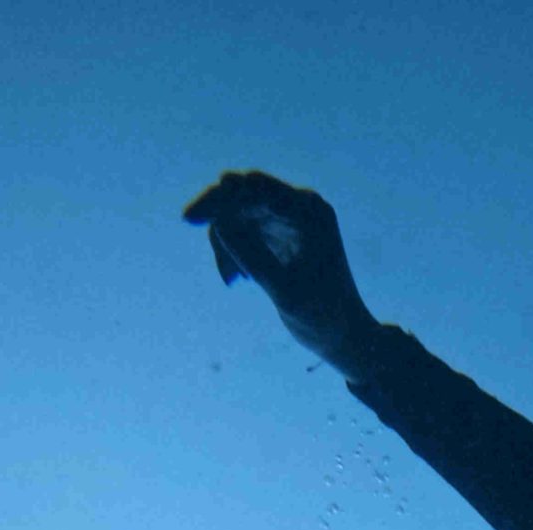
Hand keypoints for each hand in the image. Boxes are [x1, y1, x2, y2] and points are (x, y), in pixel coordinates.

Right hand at [182, 170, 377, 371]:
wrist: (344, 336)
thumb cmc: (323, 318)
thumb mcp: (286, 292)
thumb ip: (254, 257)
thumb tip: (218, 223)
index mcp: (309, 212)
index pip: (254, 188)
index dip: (219, 200)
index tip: (189, 220)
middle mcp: (300, 207)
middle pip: (242, 194)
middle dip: (219, 220)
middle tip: (206, 248)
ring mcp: (289, 218)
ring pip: (237, 212)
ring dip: (225, 242)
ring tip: (234, 280)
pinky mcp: (280, 234)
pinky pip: (243, 229)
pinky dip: (232, 250)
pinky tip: (238, 280)